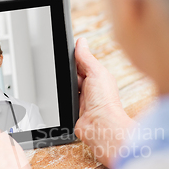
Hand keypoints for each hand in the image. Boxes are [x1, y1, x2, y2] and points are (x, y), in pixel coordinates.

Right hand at [75, 37, 135, 168]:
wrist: (100, 126)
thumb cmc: (106, 102)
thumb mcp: (96, 72)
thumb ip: (86, 58)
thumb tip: (81, 42)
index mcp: (99, 78)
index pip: (83, 63)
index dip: (75, 58)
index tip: (66, 52)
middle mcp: (91, 89)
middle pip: (73, 75)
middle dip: (68, 73)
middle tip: (66, 74)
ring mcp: (82, 100)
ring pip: (67, 88)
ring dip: (65, 88)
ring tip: (68, 89)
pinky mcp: (74, 110)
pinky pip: (64, 101)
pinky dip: (62, 99)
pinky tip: (64, 98)